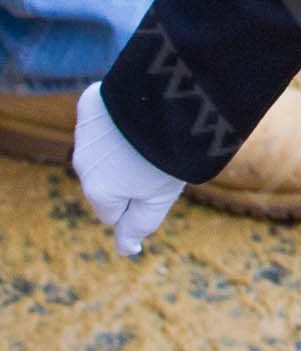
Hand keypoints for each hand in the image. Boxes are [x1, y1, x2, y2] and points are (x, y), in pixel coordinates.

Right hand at [73, 83, 185, 256]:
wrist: (166, 100)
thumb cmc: (167, 155)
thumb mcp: (159, 198)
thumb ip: (138, 226)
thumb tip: (126, 250)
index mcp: (98, 191)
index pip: (112, 210)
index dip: (138, 199)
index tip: (156, 181)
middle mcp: (82, 163)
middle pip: (106, 179)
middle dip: (126, 172)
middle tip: (157, 155)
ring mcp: (83, 131)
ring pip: (103, 148)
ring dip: (121, 144)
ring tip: (150, 130)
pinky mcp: (89, 103)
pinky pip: (103, 118)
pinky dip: (117, 116)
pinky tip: (138, 108)